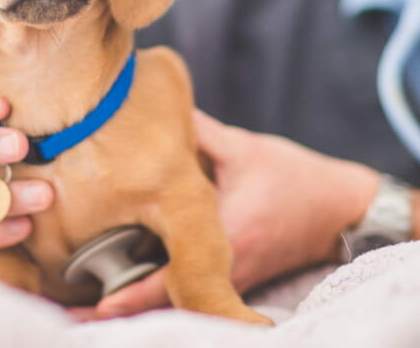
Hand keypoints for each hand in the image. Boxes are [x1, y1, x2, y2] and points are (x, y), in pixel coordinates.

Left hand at [85, 109, 380, 319]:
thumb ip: (197, 132)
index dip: (132, 294)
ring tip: (89, 308)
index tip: (96, 303)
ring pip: (178, 299)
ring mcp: (232, 278)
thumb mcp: (243, 149)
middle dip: (123, 307)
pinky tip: (127, 291)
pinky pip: (192, 291)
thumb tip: (151, 105)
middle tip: (76, 314)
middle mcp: (227, 267)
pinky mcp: (236, 277)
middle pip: (166, 300)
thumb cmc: (295, 177)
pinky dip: (160, 294)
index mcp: (226, 237)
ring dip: (138, 303)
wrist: (344, 210)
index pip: (171, 277)